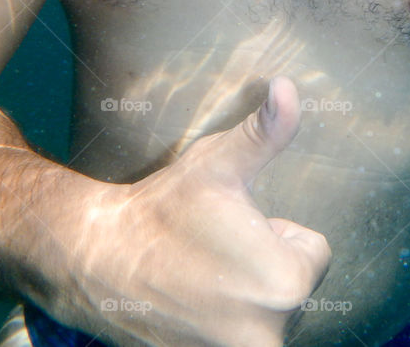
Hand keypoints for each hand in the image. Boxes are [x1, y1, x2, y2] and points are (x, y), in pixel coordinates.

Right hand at [51, 76, 330, 345]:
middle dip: (262, 266)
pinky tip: (191, 305)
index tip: (231, 231)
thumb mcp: (218, 165)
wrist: (95, 260)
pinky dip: (223, 323)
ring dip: (244, 295)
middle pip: (293, 285)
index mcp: (288, 283)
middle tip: (211, 252)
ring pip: (268, 312)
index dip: (274, 232)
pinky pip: (240, 335)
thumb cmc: (162, 210)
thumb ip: (265, 131)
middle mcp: (272, 336)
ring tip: (198, 277)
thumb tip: (290, 87)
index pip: (314, 250)